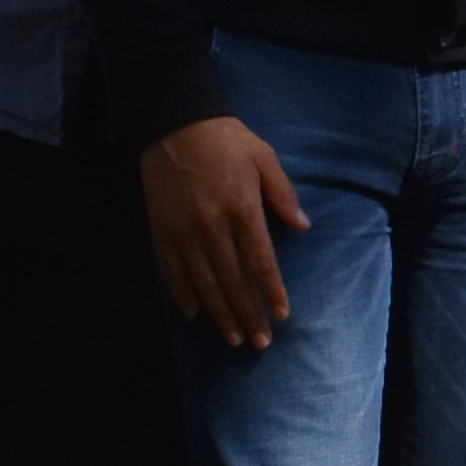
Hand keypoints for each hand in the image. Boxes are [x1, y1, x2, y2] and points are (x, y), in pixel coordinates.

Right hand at [141, 115, 303, 346]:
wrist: (174, 124)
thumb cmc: (227, 140)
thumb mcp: (264, 157)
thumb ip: (283, 194)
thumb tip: (303, 226)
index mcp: (241, 209)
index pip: (260, 261)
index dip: (271, 291)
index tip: (281, 315)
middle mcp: (211, 226)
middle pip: (232, 280)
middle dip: (248, 313)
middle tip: (260, 341)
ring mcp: (183, 231)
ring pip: (203, 282)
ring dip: (220, 313)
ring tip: (234, 338)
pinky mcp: (161, 231)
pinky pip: (172, 271)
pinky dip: (184, 295)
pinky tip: (196, 313)